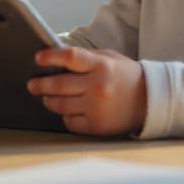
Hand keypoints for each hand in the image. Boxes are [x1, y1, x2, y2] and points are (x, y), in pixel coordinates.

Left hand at [26, 47, 146, 136]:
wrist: (151, 102)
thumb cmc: (126, 77)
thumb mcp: (110, 58)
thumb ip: (85, 58)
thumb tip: (55, 59)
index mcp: (102, 66)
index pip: (70, 57)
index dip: (51, 57)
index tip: (38, 58)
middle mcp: (98, 87)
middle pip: (59, 85)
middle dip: (40, 85)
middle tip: (32, 85)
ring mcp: (96, 108)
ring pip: (60, 105)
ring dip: (49, 101)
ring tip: (46, 97)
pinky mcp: (97, 126)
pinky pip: (70, 122)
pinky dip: (65, 116)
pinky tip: (66, 111)